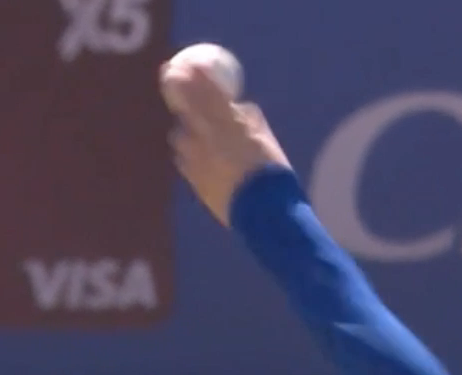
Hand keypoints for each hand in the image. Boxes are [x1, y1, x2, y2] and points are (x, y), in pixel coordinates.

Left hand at [159, 63, 290, 225]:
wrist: (264, 214)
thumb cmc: (273, 174)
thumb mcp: (267, 142)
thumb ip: (252, 121)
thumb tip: (242, 108)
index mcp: (225, 124)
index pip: (204, 91)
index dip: (195, 76)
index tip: (188, 66)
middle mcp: (204, 137)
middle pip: (184, 109)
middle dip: (182, 98)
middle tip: (181, 91)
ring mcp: (194, 159)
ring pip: (181, 137)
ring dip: (187, 133)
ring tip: (197, 137)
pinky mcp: (191, 179)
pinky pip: (184, 160)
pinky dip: (190, 156)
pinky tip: (202, 161)